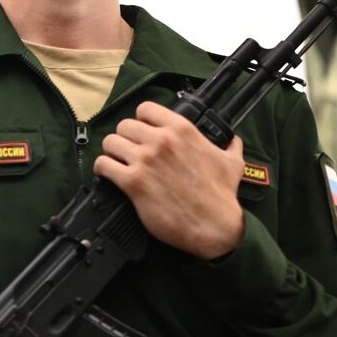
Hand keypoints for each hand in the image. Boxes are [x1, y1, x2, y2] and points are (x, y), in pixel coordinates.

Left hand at [94, 101, 244, 259]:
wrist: (215, 227)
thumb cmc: (222, 197)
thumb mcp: (233, 164)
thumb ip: (231, 146)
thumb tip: (234, 140)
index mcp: (182, 130)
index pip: (146, 109)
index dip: (141, 120)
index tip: (142, 130)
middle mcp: (161, 141)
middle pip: (124, 125)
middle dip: (125, 138)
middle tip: (129, 150)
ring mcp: (146, 160)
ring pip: (111, 142)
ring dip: (111, 152)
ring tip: (117, 161)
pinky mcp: (134, 182)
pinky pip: (104, 165)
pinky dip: (103, 169)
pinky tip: (109, 174)